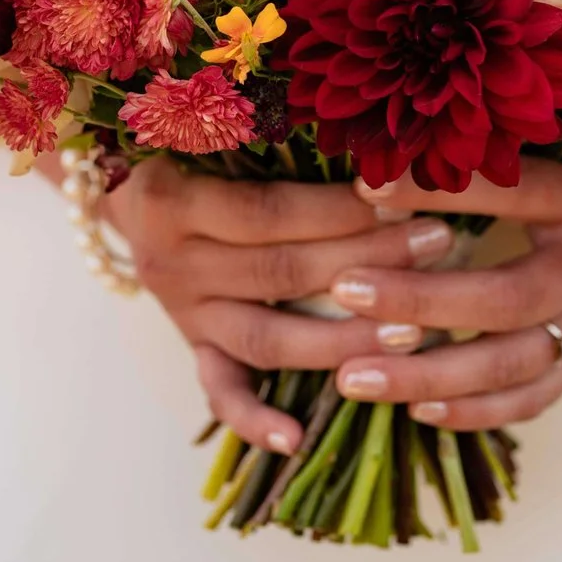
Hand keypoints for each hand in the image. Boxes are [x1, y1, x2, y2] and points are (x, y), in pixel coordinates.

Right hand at [100, 156, 460, 453]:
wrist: (125, 189)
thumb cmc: (189, 144)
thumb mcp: (208, 124)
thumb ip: (270, 131)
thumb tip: (370, 137)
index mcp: (175, 202)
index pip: (272, 213)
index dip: (341, 210)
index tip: (409, 198)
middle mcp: (173, 264)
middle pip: (281, 272)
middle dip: (366, 261)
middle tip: (437, 245)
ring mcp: (185, 313)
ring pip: (266, 338)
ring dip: (340, 340)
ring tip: (411, 334)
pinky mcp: (194, 346)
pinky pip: (221, 392)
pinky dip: (254, 419)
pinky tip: (296, 438)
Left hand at [324, 136, 561, 430]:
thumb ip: (496, 155)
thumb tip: (401, 143)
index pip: (512, 192)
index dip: (440, 190)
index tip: (364, 186)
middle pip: (506, 298)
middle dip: (420, 299)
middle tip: (345, 289)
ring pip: (510, 365)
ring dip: (427, 375)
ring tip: (351, 377)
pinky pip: (530, 400)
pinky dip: (472, 410)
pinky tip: (415, 408)